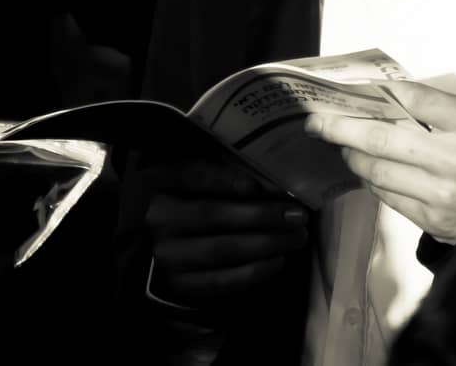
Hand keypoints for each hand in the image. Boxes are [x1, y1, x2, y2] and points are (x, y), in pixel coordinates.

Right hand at [143, 161, 309, 302]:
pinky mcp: (179, 284)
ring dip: (265, 244)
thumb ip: (232, 172)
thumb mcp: (207, 177)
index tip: (262, 186)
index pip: (192, 175)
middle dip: (261, 215)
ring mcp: (166, 254)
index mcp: (162, 182)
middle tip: (298, 215)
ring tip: (297, 237)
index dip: (226, 180)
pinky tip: (278, 260)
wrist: (174, 243)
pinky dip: (252, 272)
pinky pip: (219, 281)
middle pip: (212, 215)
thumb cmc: (201, 197)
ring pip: (219, 249)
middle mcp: (158, 218)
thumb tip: (277, 181)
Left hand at [307, 82, 455, 244]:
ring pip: (377, 172)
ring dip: (352, 157)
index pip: (413, 98)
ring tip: (344, 147)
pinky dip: (372, 181)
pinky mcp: (435, 222)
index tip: (350, 89)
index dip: (376, 91)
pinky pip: (388, 197)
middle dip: (342, 129)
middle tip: (319, 122)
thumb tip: (382, 97)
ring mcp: (444, 195)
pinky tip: (368, 170)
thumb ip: (439, 108)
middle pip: (381, 139)